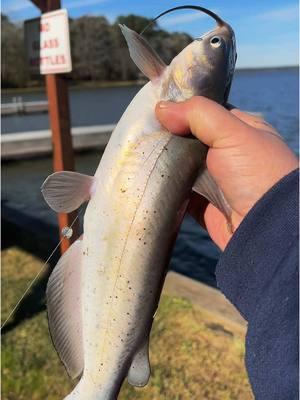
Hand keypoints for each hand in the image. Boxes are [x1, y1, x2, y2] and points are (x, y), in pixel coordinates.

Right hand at [155, 97, 297, 249]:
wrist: (266, 228)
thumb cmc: (258, 174)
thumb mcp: (233, 133)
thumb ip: (198, 114)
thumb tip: (162, 108)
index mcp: (242, 132)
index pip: (208, 115)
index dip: (184, 111)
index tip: (158, 109)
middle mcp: (230, 156)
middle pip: (192, 141)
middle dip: (171, 139)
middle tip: (144, 133)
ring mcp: (216, 182)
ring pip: (184, 168)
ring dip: (167, 164)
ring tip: (141, 154)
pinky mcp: (205, 206)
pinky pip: (180, 195)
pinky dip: (168, 189)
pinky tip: (151, 179)